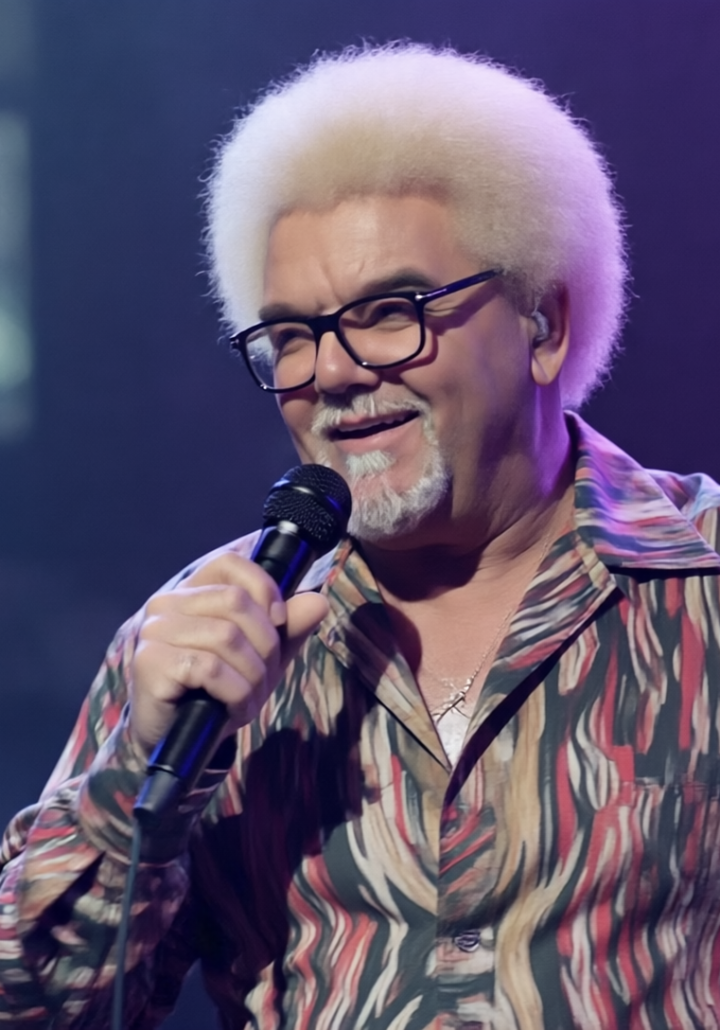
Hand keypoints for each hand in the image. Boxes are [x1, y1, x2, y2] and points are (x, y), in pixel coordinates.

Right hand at [128, 552, 328, 759]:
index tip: (279, 622)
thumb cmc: (216, 692)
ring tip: (248, 698)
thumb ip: (287, 629)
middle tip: (263, 678)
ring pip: (227, 637)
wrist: (177, 741)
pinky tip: (233, 708)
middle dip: (265, 645)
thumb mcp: (260, 657)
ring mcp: (155, 631)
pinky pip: (211, 668)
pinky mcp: (151, 662)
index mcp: (191, 591)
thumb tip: (318, 602)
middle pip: (236, 602)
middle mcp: (166, 603)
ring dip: (252, 675)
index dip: (263, 587)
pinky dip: (234, 692)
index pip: (230, 564)